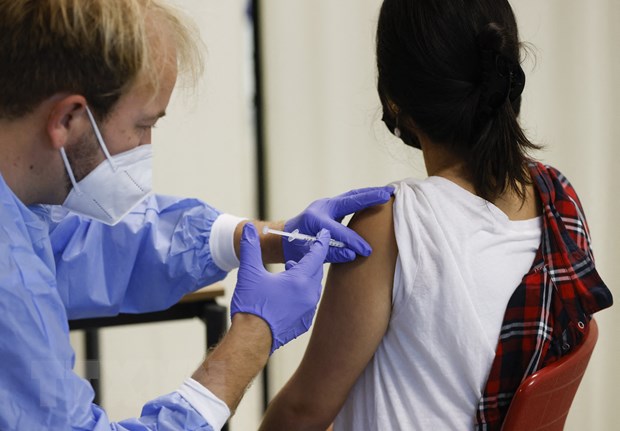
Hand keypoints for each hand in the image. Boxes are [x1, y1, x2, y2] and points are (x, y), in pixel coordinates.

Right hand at [231, 223, 329, 353]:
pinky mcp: (304, 323)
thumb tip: (250, 229)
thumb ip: (251, 248)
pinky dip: (302, 294)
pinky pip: (308, 303)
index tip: (324, 234)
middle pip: (316, 271)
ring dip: (305, 277)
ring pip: (313, 287)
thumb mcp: (249, 273)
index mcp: (300, 280)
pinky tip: (288, 294)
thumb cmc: (251, 307)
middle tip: (299, 253)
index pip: (316, 255)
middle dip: (309, 260)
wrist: (251, 341)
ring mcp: (308, 311)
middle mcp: (309, 295)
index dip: (320, 243)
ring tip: (289, 272)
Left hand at [284, 186, 393, 262]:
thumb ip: (331, 254)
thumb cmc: (295, 248)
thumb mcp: (310, 254)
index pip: (338, 230)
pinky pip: (350, 199)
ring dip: (370, 193)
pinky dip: (364, 197)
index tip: (367, 251)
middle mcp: (321, 208)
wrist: (285, 237)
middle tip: (388, 194)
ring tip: (387, 191)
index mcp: (314, 220)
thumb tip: (354, 254)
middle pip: (349, 200)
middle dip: (369, 197)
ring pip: (351, 196)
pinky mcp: (332, 206)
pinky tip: (377, 196)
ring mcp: (327, 204)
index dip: (353, 241)